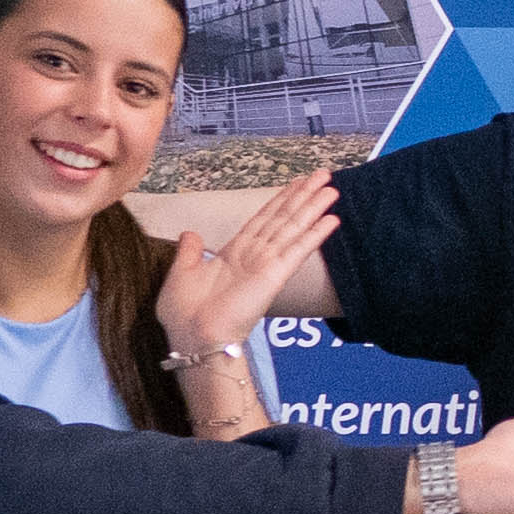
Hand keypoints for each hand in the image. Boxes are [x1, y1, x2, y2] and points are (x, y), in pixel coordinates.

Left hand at [160, 168, 336, 359]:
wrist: (193, 338)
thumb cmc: (184, 314)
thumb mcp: (181, 273)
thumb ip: (189, 252)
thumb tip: (190, 232)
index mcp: (233, 254)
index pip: (262, 220)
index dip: (280, 200)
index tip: (297, 183)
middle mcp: (254, 256)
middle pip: (283, 218)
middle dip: (303, 196)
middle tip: (323, 175)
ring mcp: (267, 265)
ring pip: (293, 228)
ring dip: (313, 207)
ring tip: (332, 188)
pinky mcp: (275, 276)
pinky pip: (297, 250)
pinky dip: (315, 234)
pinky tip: (332, 219)